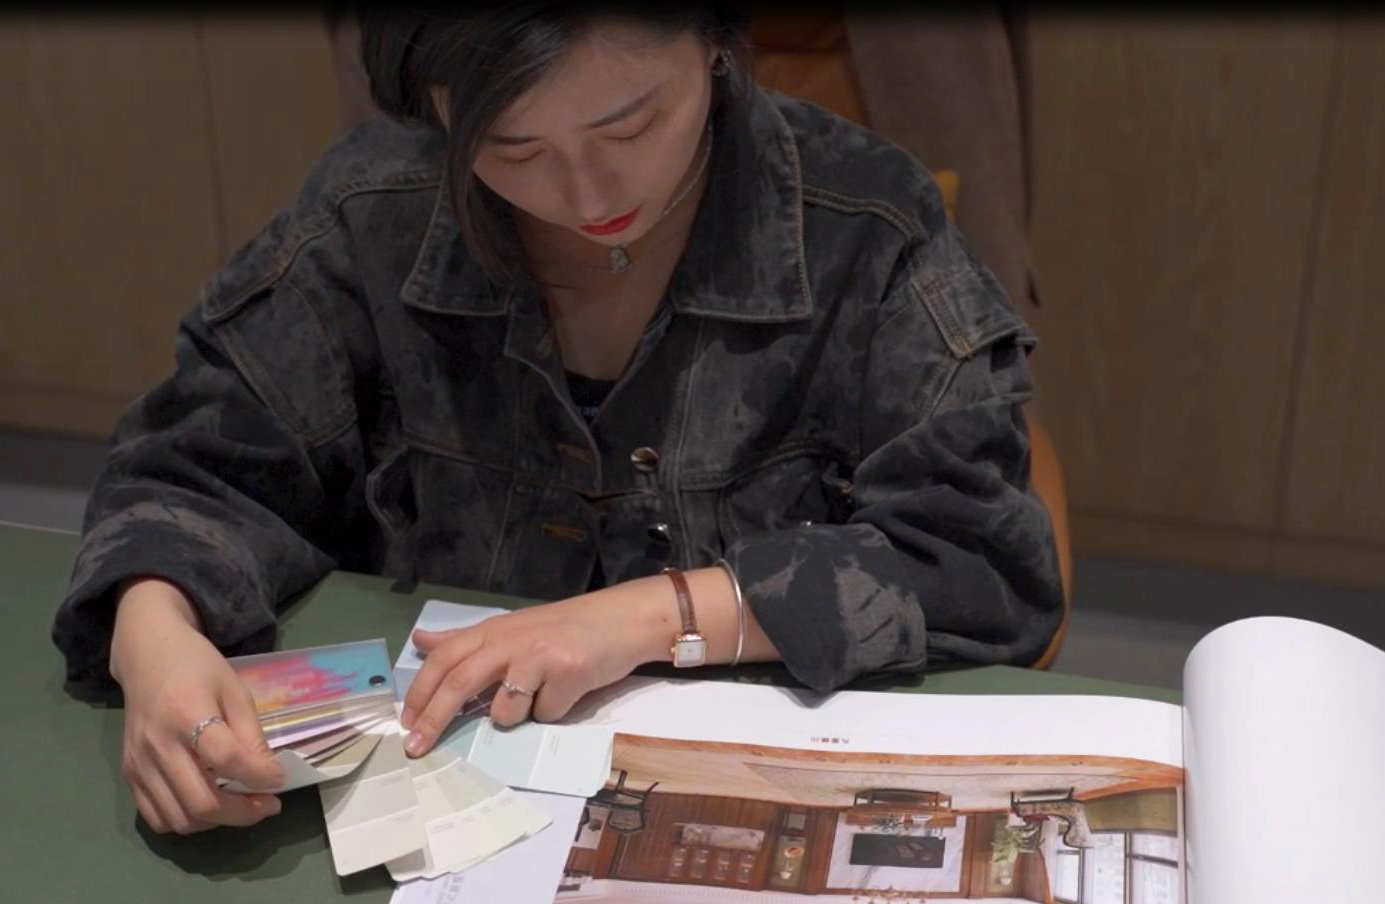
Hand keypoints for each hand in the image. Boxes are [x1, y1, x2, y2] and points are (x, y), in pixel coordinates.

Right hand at [110, 579, 286, 833]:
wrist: (147, 657)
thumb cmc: (197, 667)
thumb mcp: (234, 689)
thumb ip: (250, 733)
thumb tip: (268, 776)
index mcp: (188, 713)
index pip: (226, 760)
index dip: (258, 776)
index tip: (280, 780)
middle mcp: (158, 745)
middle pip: (201, 802)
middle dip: (243, 813)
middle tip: (267, 805)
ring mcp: (138, 764)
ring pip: (180, 819)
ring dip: (217, 822)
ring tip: (240, 805)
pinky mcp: (129, 775)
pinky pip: (156, 818)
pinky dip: (186, 821)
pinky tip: (208, 804)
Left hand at [399, 576, 677, 755]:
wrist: (623, 620)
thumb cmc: (565, 628)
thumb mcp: (511, 629)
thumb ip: (466, 640)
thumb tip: (420, 641)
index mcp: (494, 630)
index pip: (445, 657)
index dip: (421, 690)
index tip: (404, 722)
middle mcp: (512, 640)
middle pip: (460, 681)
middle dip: (434, 718)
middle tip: (415, 748)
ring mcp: (540, 656)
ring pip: (505, 709)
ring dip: (517, 716)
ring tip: (541, 694)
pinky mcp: (568, 672)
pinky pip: (546, 715)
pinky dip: (553, 712)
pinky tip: (569, 691)